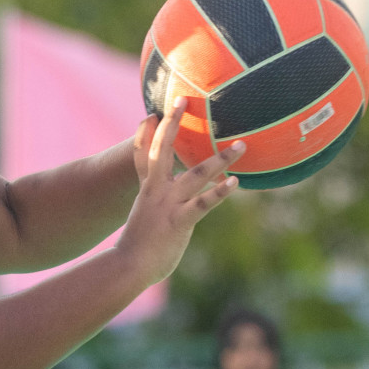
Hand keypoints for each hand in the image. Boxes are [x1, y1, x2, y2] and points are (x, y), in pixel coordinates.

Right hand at [116, 97, 242, 286]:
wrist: (128, 267)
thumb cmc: (137, 248)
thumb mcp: (142, 221)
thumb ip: (154, 210)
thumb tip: (161, 212)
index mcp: (146, 190)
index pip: (142, 154)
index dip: (145, 133)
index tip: (151, 114)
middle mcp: (156, 191)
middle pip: (163, 149)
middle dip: (173, 124)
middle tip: (183, 101)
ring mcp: (168, 204)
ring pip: (195, 174)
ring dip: (220, 159)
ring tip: (240, 145)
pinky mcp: (180, 221)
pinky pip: (203, 203)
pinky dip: (220, 192)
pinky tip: (236, 182)